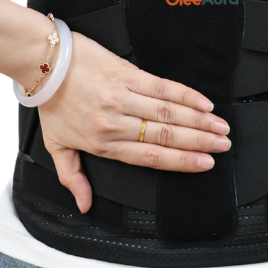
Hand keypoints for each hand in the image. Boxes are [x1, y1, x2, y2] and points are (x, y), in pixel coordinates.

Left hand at [37, 31, 231, 213]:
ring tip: (220, 127)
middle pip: (165, 136)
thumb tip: (85, 204)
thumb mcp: (57, 146)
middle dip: (198, 143)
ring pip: (167, 113)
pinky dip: (184, 94)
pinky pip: (160, 86)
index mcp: (103, 143)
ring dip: (198, 121)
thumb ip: (73, 177)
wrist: (44, 63)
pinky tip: (203, 102)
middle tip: (223, 146)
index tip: (204, 164)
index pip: (149, 157)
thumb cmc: (51, 102)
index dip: (181, 162)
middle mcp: (115, 122)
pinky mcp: (126, 74)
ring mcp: (122, 96)